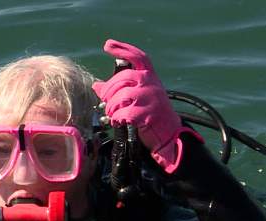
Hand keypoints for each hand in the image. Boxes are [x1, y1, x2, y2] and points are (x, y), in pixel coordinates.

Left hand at [93, 39, 200, 173]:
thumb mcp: (138, 95)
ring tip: (112, 113)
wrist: (169, 131)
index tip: (107, 45)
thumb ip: (120, 88)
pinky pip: (125, 113)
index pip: (137, 56)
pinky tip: (118, 121)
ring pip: (122, 96)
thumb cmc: (150, 111)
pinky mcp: (148, 114)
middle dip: (109, 89)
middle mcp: (151, 83)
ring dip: (111, 107)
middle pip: (123, 78)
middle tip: (105, 99)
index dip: (122, 48)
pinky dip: (117, 118)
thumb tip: (96, 86)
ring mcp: (151, 98)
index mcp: (150, 75)